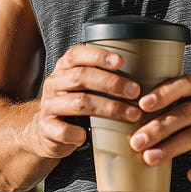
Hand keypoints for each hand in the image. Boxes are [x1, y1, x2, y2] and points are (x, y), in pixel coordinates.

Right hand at [25, 44, 142, 159]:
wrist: (45, 131)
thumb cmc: (75, 104)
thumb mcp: (83, 86)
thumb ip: (103, 76)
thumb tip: (145, 71)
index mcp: (64, 68)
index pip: (77, 54)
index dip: (99, 56)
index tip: (121, 61)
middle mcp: (54, 83)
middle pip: (82, 77)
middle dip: (112, 83)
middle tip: (136, 91)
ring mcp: (49, 105)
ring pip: (79, 103)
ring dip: (109, 108)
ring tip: (132, 115)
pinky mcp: (47, 128)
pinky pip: (64, 130)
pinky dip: (80, 134)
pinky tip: (91, 136)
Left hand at [130, 74, 190, 183]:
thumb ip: (184, 101)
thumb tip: (139, 111)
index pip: (187, 84)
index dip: (164, 92)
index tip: (142, 104)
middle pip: (187, 114)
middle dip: (159, 127)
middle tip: (136, 141)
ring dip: (172, 148)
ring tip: (150, 158)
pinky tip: (190, 176)